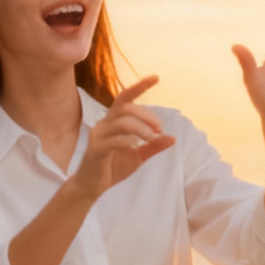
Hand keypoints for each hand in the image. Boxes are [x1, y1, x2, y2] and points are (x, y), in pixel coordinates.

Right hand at [67, 76, 174, 199]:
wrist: (92, 186)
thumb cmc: (113, 168)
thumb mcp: (138, 156)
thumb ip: (153, 146)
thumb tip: (173, 138)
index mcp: (114, 122)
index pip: (125, 97)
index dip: (139, 86)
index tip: (156, 77)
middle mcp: (104, 124)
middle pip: (126, 107)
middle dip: (146, 115)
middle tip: (160, 128)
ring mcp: (98, 135)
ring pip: (122, 122)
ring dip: (141, 129)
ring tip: (152, 138)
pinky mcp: (95, 149)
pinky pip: (113, 140)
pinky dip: (128, 141)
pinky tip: (136, 146)